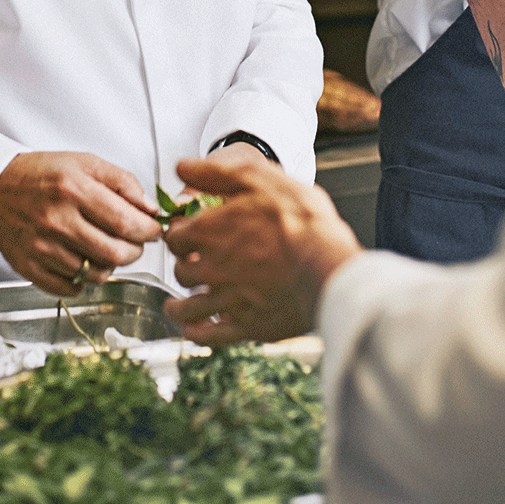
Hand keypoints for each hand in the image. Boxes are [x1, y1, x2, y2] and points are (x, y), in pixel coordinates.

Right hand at [0, 151, 161, 296]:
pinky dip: (83, 280)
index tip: (153, 230)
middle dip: (134, 251)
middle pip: (114, 253)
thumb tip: (151, 209)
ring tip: (105, 248)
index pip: (125, 221)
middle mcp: (56, 220)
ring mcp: (41, 247)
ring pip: (94, 274)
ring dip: (109, 265)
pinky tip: (82, 261)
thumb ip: (123, 182)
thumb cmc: (43, 174)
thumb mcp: (85, 162)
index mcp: (73, 189)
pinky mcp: (28, 267)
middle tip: (134, 242)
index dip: (148, 230)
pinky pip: (69, 288)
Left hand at [162, 154, 361, 345]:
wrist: (329, 266)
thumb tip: (182, 167)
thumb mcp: (259, 179)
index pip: (175, 237)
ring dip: (177, 307)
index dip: (179, 235)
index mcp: (211, 232)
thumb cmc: (301, 221)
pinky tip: (194, 330)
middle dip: (183, 267)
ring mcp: (227, 300)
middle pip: (180, 271)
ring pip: (186, 308)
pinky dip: (196, 333)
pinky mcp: (246, 326)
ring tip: (176, 307)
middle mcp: (211, 268)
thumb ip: (216, 173)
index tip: (186, 238)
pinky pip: (209, 335)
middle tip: (190, 266)